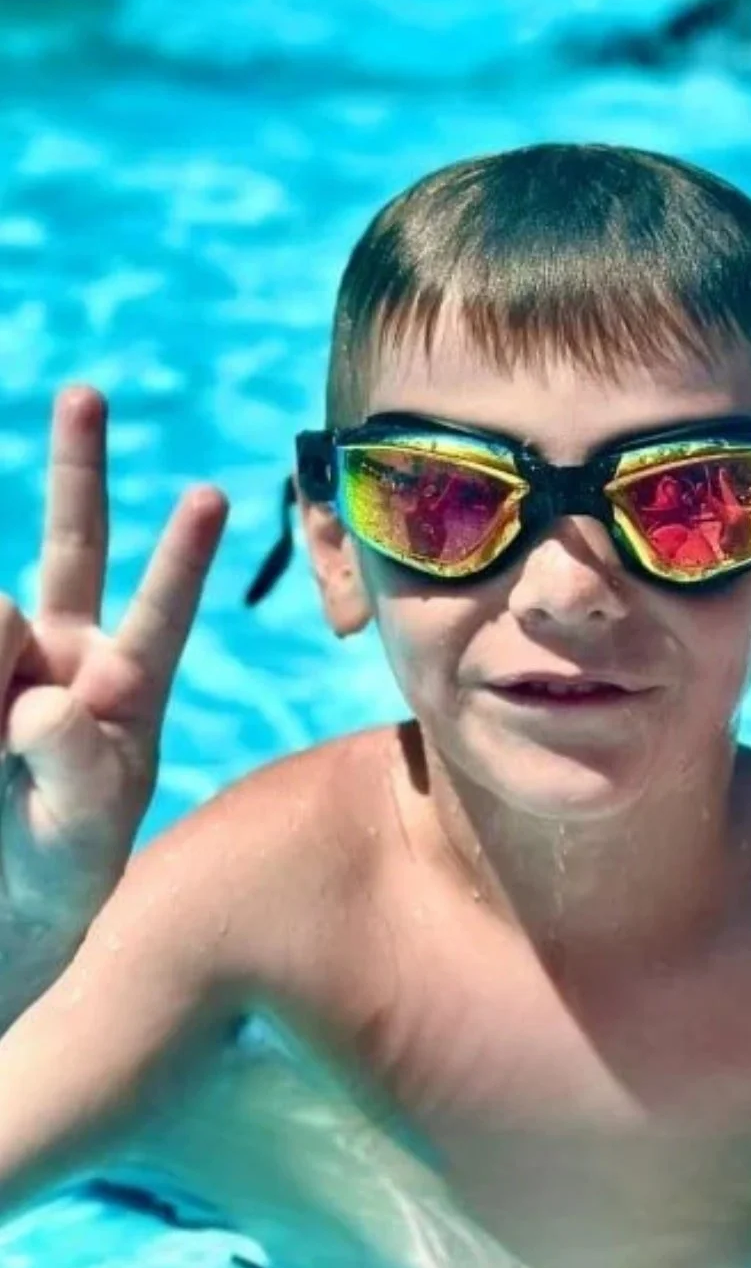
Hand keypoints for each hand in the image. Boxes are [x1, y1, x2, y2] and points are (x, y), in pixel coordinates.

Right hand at [0, 386, 226, 934]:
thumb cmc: (57, 873)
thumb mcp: (82, 837)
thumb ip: (75, 767)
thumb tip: (39, 699)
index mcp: (125, 688)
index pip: (161, 611)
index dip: (182, 557)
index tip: (211, 494)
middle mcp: (66, 656)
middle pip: (74, 547)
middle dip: (80, 470)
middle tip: (89, 395)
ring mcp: (5, 662)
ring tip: (2, 756)